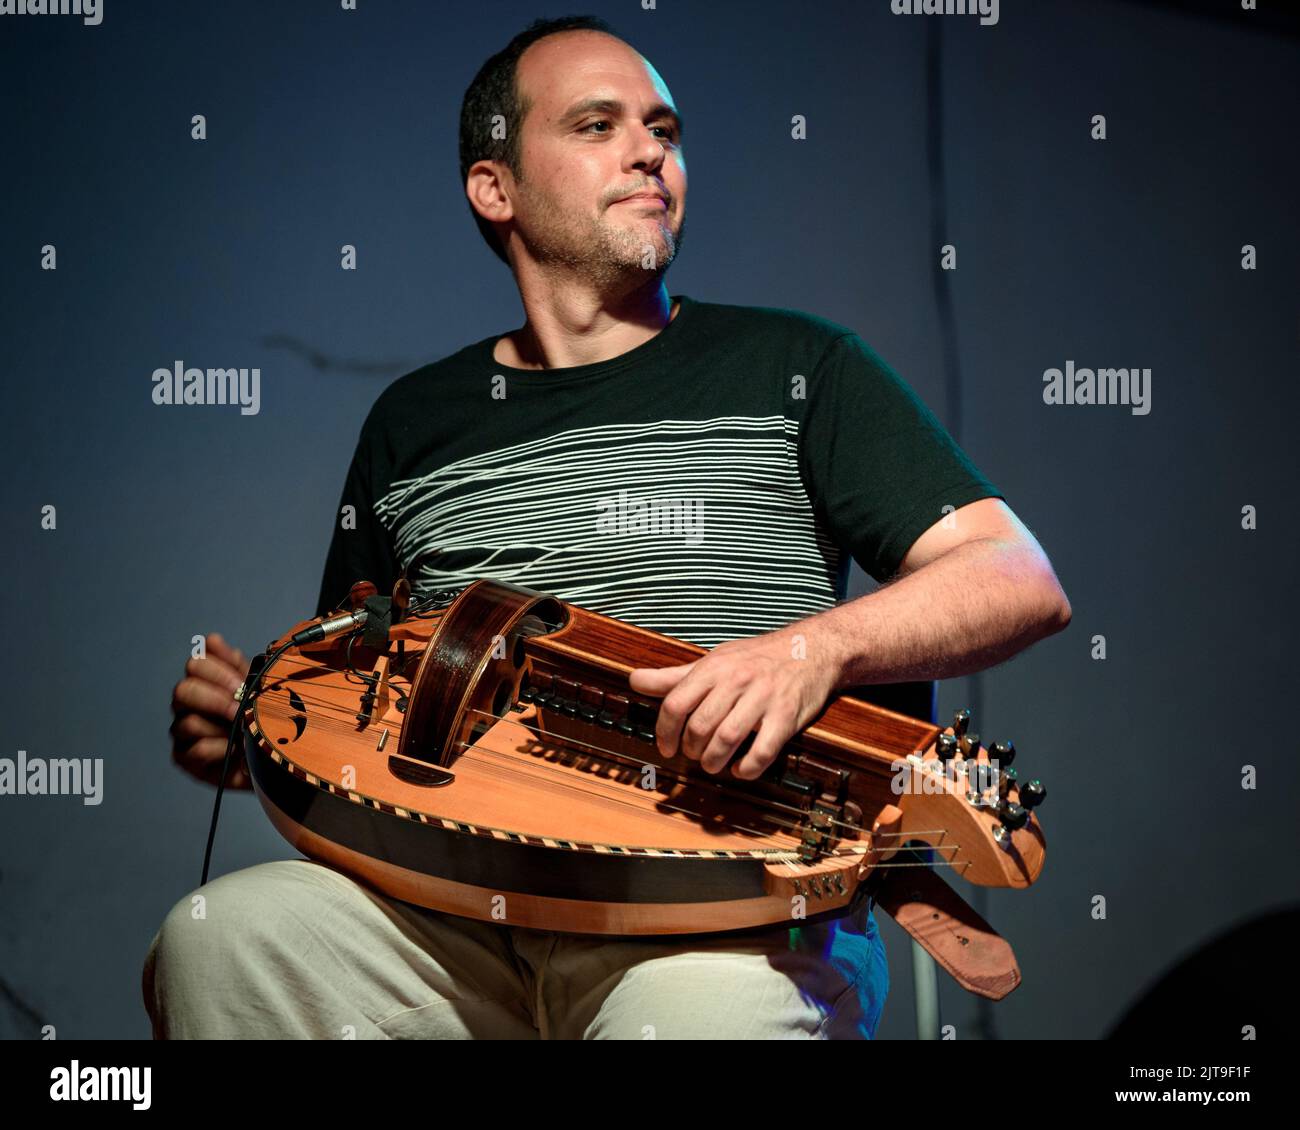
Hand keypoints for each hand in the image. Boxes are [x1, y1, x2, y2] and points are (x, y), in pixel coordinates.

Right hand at [170, 632, 253, 788]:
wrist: (269, 757)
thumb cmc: (259, 718)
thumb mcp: (255, 687)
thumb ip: (235, 664)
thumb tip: (211, 639)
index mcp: (204, 682)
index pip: (197, 663)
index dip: (219, 671)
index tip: (242, 683)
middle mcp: (188, 704)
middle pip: (182, 690)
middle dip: (215, 699)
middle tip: (239, 709)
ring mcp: (182, 731)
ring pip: (189, 722)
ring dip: (221, 728)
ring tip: (243, 732)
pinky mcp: (184, 757)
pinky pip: (196, 750)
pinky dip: (221, 749)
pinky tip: (236, 751)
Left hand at [627, 629, 840, 779]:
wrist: (811, 649)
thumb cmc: (757, 658)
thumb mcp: (714, 660)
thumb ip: (674, 676)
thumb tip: (634, 680)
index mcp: (714, 668)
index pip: (676, 703)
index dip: (665, 731)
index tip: (666, 747)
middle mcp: (737, 681)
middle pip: (700, 726)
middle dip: (690, 750)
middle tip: (693, 756)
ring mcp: (763, 699)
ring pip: (727, 739)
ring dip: (713, 761)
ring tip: (712, 764)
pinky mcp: (786, 717)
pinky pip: (762, 751)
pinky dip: (746, 768)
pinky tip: (740, 768)